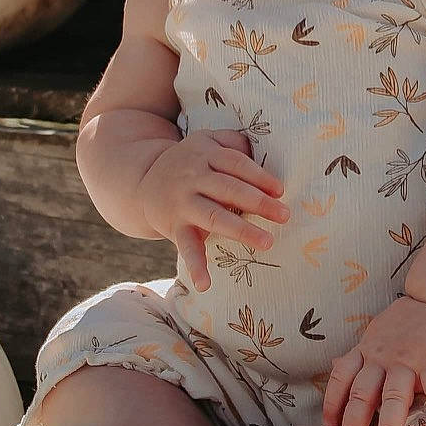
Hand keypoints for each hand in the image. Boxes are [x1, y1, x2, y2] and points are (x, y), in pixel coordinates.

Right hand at [135, 130, 288, 291]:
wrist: (141, 182)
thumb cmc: (190, 161)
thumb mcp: (206, 140)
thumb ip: (233, 142)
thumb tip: (260, 152)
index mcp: (205, 154)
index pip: (235, 163)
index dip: (258, 176)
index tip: (280, 190)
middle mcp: (192, 178)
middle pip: (228, 188)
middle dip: (258, 202)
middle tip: (284, 215)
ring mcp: (182, 203)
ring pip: (213, 216)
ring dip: (241, 230)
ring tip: (267, 242)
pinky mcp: (174, 227)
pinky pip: (186, 247)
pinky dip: (196, 266)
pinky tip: (205, 284)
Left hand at [322, 295, 425, 425]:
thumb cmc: (408, 321)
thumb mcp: (375, 333)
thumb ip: (360, 355)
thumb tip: (335, 367)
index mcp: (367, 351)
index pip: (342, 378)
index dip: (332, 403)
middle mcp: (383, 358)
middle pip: (362, 395)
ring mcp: (409, 360)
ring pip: (393, 398)